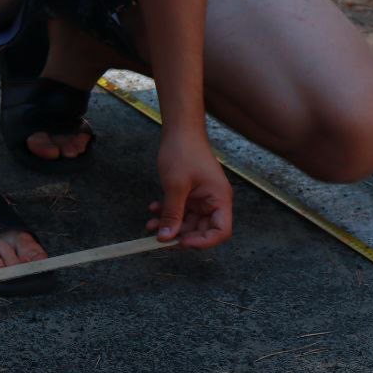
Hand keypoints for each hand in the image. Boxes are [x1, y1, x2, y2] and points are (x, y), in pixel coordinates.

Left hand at [146, 128, 232, 248]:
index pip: (221, 232)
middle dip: (181, 235)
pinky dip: (167, 213)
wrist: (179, 130)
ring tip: (151, 225)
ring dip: (170, 225)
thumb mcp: (176, 186)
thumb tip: (166, 238)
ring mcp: (201, 198)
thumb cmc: (184, 152)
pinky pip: (180, 211)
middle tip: (161, 238)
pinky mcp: (190, 194)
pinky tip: (153, 209)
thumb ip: (172, 214)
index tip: (182, 243)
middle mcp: (214, 201)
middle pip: (202, 230)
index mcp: (219, 199)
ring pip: (188, 222)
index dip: (204, 242)